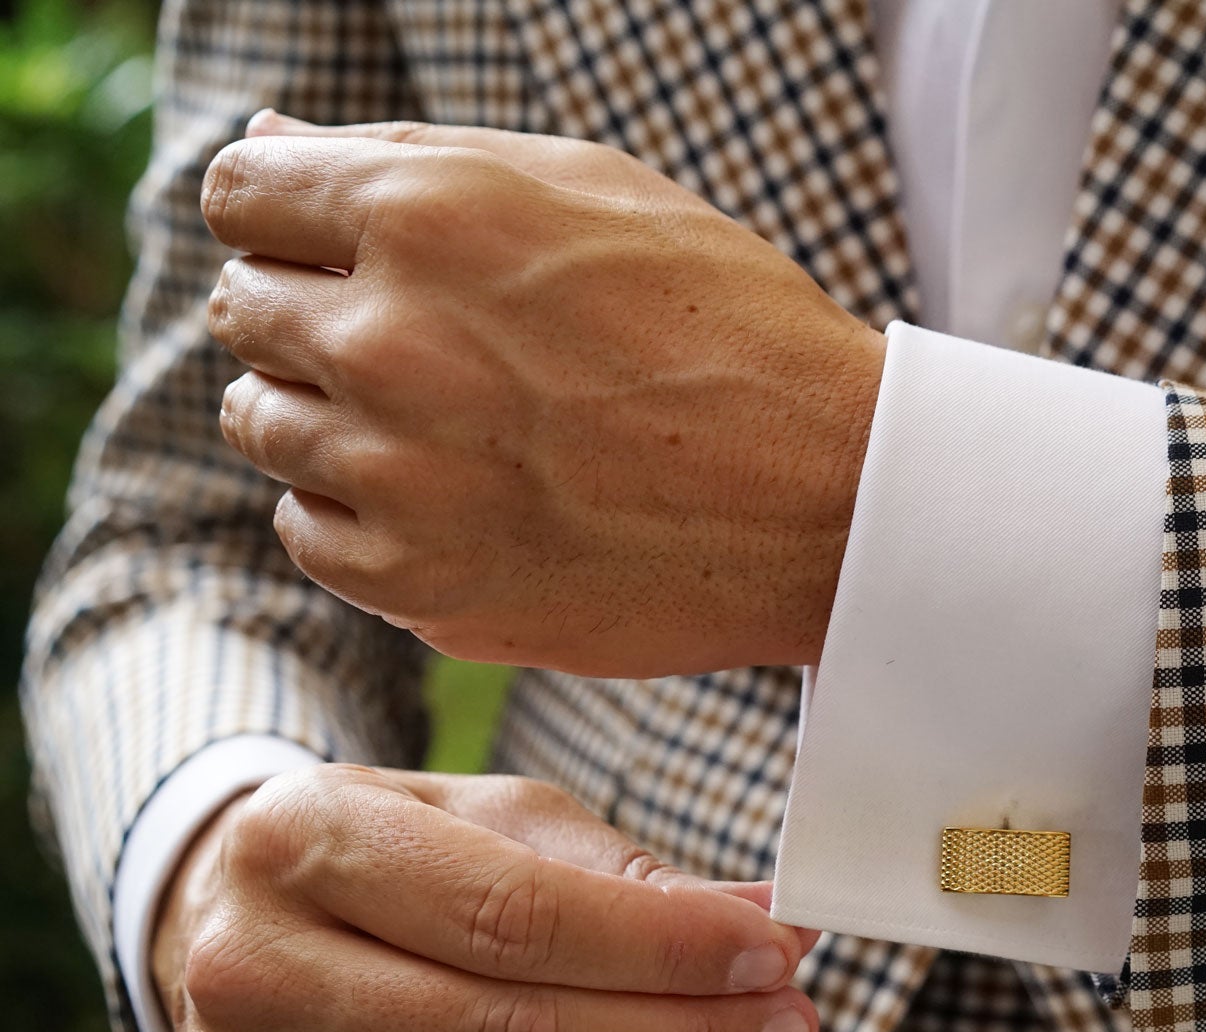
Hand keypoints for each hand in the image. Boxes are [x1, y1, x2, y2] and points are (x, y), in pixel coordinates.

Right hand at [149, 765, 817, 1031]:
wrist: (238, 917)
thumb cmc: (397, 853)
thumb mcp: (497, 818)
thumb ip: (624, 873)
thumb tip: (764, 922)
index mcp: (304, 838)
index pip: (517, 916)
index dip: (664, 946)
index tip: (774, 953)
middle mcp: (246, 963)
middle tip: (785, 1021)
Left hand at [200, 113, 885, 677]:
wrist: (829, 500)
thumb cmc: (728, 326)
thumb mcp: (589, 189)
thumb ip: (413, 157)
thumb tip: (271, 137)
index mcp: (426, 215)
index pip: (241, 192)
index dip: (286, 212)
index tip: (336, 244)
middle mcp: (388, 342)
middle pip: (247, 309)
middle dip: (312, 308)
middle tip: (424, 339)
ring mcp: (398, 477)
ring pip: (264, 424)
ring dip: (332, 412)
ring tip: (450, 421)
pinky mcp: (421, 585)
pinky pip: (310, 533)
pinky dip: (360, 512)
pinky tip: (456, 495)